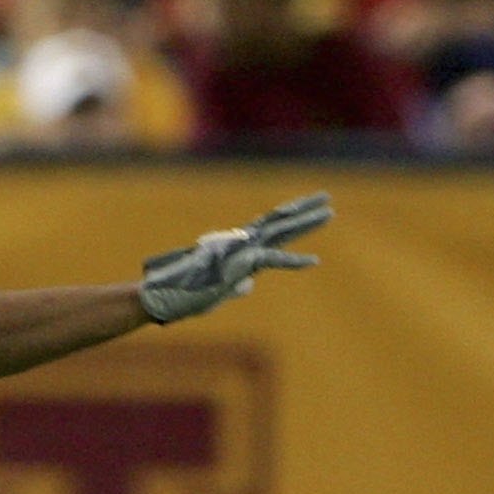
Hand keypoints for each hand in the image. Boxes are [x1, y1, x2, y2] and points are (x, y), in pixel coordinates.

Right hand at [139, 193, 331, 322]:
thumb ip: (235, 286)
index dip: (288, 220)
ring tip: (329, 212)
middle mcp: (240, 244)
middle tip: (326, 198)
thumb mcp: (216, 292)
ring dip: (306, 223)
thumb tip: (249, 284)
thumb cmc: (185, 295)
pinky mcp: (239, 262)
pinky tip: (314, 261)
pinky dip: (294, 261)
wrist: (164, 295)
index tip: (305, 209)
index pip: (268, 230)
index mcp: (236, 249)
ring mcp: (240, 249)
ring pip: (280, 232)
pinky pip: (272, 260)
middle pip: (278, 223)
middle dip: (303, 211)